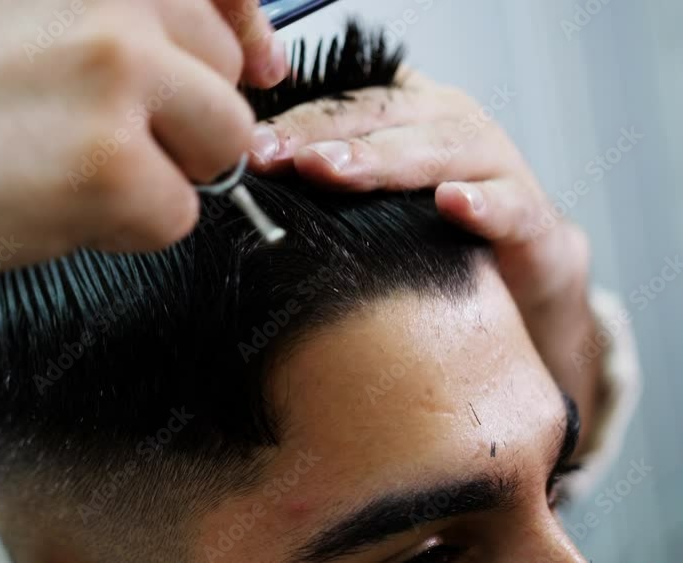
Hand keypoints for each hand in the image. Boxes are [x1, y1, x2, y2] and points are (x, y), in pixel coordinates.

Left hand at [248, 69, 602, 448]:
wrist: (517, 288)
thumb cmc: (428, 240)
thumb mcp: (371, 208)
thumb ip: (323, 187)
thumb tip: (244, 189)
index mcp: (405, 116)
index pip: (344, 104)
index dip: (296, 122)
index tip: (249, 151)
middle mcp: (450, 126)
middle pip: (384, 115)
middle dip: (325, 134)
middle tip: (277, 156)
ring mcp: (497, 166)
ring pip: (442, 147)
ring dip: (386, 158)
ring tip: (335, 171)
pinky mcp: (534, 219)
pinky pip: (512, 204)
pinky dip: (485, 203)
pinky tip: (453, 204)